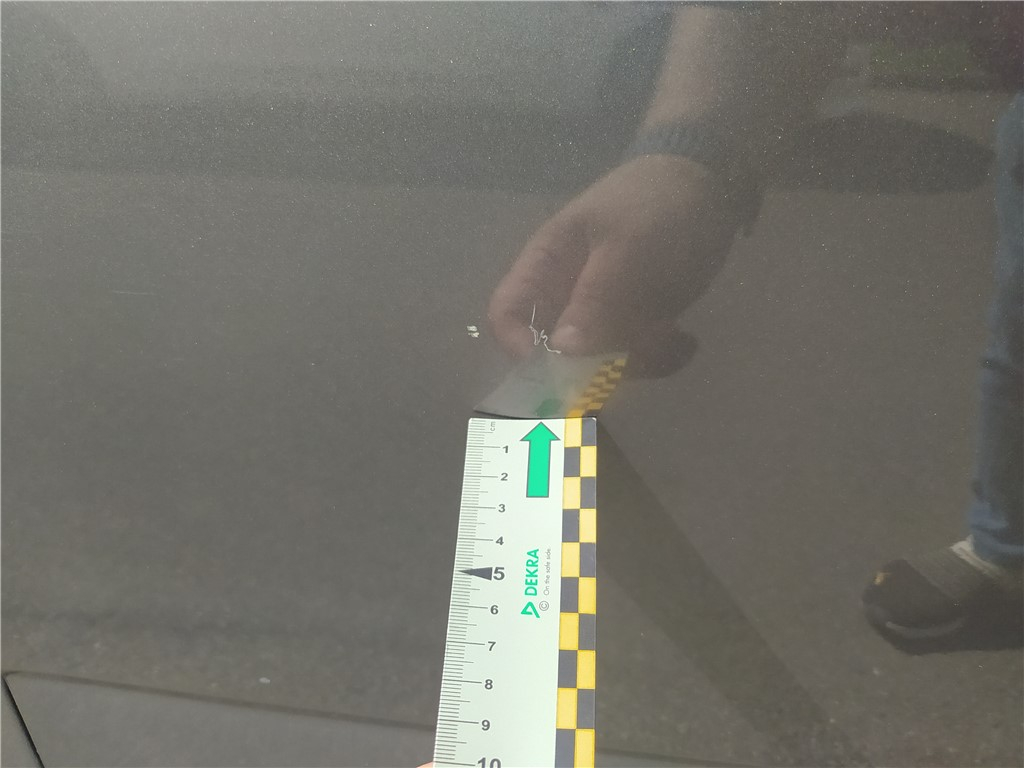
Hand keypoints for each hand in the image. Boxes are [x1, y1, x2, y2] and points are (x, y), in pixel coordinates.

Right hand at [488, 155, 744, 364]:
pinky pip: (635, 359)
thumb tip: (561, 353)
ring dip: (638, 361)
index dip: (519, 348)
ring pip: (600, 363)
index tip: (557, 372)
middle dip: (597, 364)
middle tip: (640, 350)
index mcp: (546, 265)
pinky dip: (660, 357)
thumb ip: (595, 297)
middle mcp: (566, 295)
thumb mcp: (627, 245)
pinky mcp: (634, 323)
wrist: (711, 184)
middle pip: (556, 353)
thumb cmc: (657, 203)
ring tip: (675, 337)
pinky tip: (685, 340)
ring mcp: (601, 312)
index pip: (506, 315)